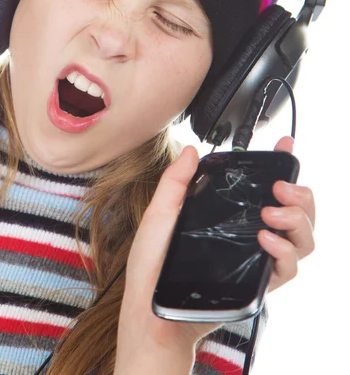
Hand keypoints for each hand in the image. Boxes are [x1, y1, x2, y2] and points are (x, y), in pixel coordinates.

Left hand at [115, 135, 316, 372]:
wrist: (151, 308)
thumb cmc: (153, 264)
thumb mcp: (160, 214)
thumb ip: (176, 181)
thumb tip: (190, 150)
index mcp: (228, 214)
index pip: (265, 187)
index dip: (282, 166)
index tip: (285, 146)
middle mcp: (248, 234)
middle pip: (297, 211)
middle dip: (300, 194)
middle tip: (281, 187)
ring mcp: (255, 258)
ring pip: (303, 238)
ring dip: (298, 219)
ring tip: (273, 213)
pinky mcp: (257, 283)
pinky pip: (289, 267)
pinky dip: (284, 250)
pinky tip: (264, 239)